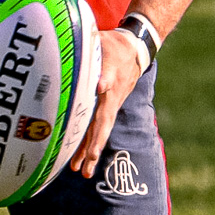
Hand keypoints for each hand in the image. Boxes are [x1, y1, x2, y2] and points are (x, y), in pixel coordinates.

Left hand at [70, 28, 143, 179]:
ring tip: (82, 172)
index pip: (105, 82)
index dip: (102, 88)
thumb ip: (96, 52)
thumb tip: (97, 75)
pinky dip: (89, 146)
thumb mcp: (103, 41)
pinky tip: (79, 162)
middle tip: (88, 159)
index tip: (99, 94)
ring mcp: (110, 105)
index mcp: (110, 75)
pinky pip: (98, 130)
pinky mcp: (107, 109)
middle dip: (94, 140)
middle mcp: (111, 96)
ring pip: (100, 131)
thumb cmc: (113, 44)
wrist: (135, 50)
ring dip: (90, 151)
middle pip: (103, 120)